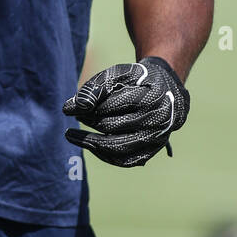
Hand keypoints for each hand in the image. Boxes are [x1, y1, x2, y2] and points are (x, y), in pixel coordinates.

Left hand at [63, 56, 189, 167]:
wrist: (168, 93)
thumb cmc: (139, 81)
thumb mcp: (119, 75)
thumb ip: (94, 88)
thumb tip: (68, 109)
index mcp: (150, 98)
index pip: (111, 106)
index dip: (87, 107)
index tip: (70, 107)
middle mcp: (156, 121)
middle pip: (112, 127)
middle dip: (89, 122)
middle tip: (76, 117)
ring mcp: (156, 139)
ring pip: (117, 149)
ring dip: (90, 142)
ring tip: (72, 135)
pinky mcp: (151, 151)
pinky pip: (124, 161)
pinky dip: (103, 155)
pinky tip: (89, 144)